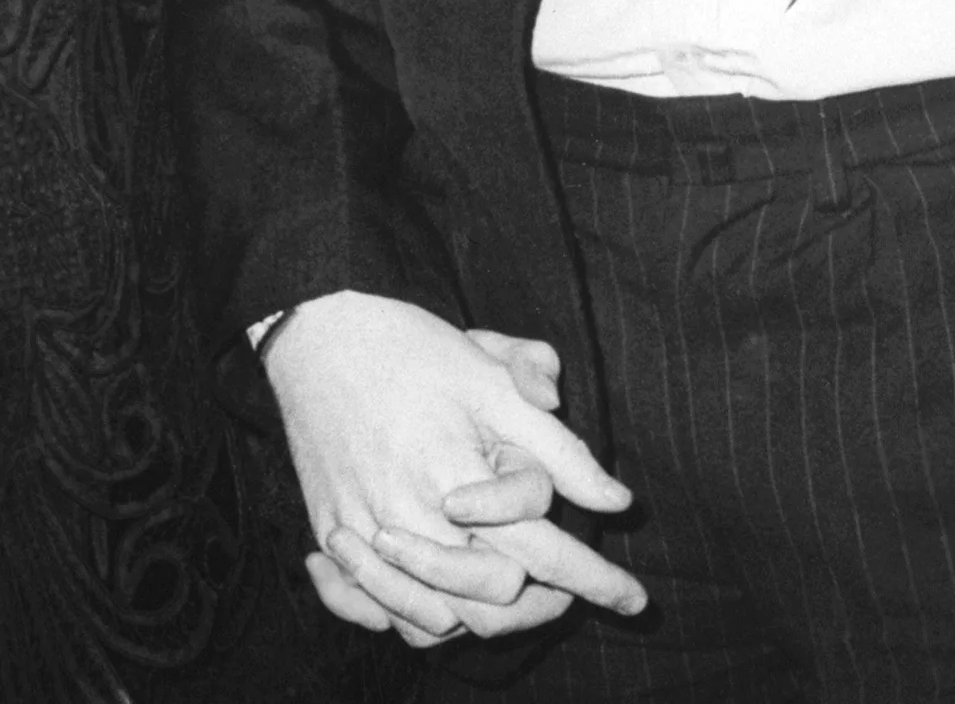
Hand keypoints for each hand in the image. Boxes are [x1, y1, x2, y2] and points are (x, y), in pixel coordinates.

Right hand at [265, 291, 645, 646]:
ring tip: (517, 596)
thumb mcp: (495, 384)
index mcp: (457, 481)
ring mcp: (364, 537)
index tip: (635, 599)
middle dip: (544, 606)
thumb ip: (560, 450)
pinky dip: (415, 615)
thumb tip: (618, 502)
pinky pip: (377, 612)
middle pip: (492, 607)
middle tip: (571, 592)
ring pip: (435, 622)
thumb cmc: (415, 352)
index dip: (598, 581)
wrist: (320, 333)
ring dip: (482, 617)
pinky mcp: (332, 538)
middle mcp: (409, 521)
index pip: (544, 557)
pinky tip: (442, 594)